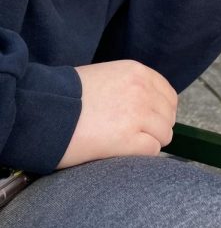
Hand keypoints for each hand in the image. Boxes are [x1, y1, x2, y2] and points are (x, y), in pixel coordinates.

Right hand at [57, 60, 177, 167]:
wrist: (45, 111)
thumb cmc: (68, 97)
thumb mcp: (105, 77)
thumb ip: (130, 87)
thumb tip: (148, 106)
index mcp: (137, 72)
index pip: (168, 95)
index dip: (160, 112)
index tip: (148, 122)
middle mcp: (142, 90)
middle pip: (168, 116)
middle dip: (155, 128)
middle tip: (134, 136)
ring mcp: (138, 114)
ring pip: (164, 135)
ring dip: (148, 142)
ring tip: (125, 145)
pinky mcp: (129, 139)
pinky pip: (152, 150)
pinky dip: (141, 155)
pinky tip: (121, 153)